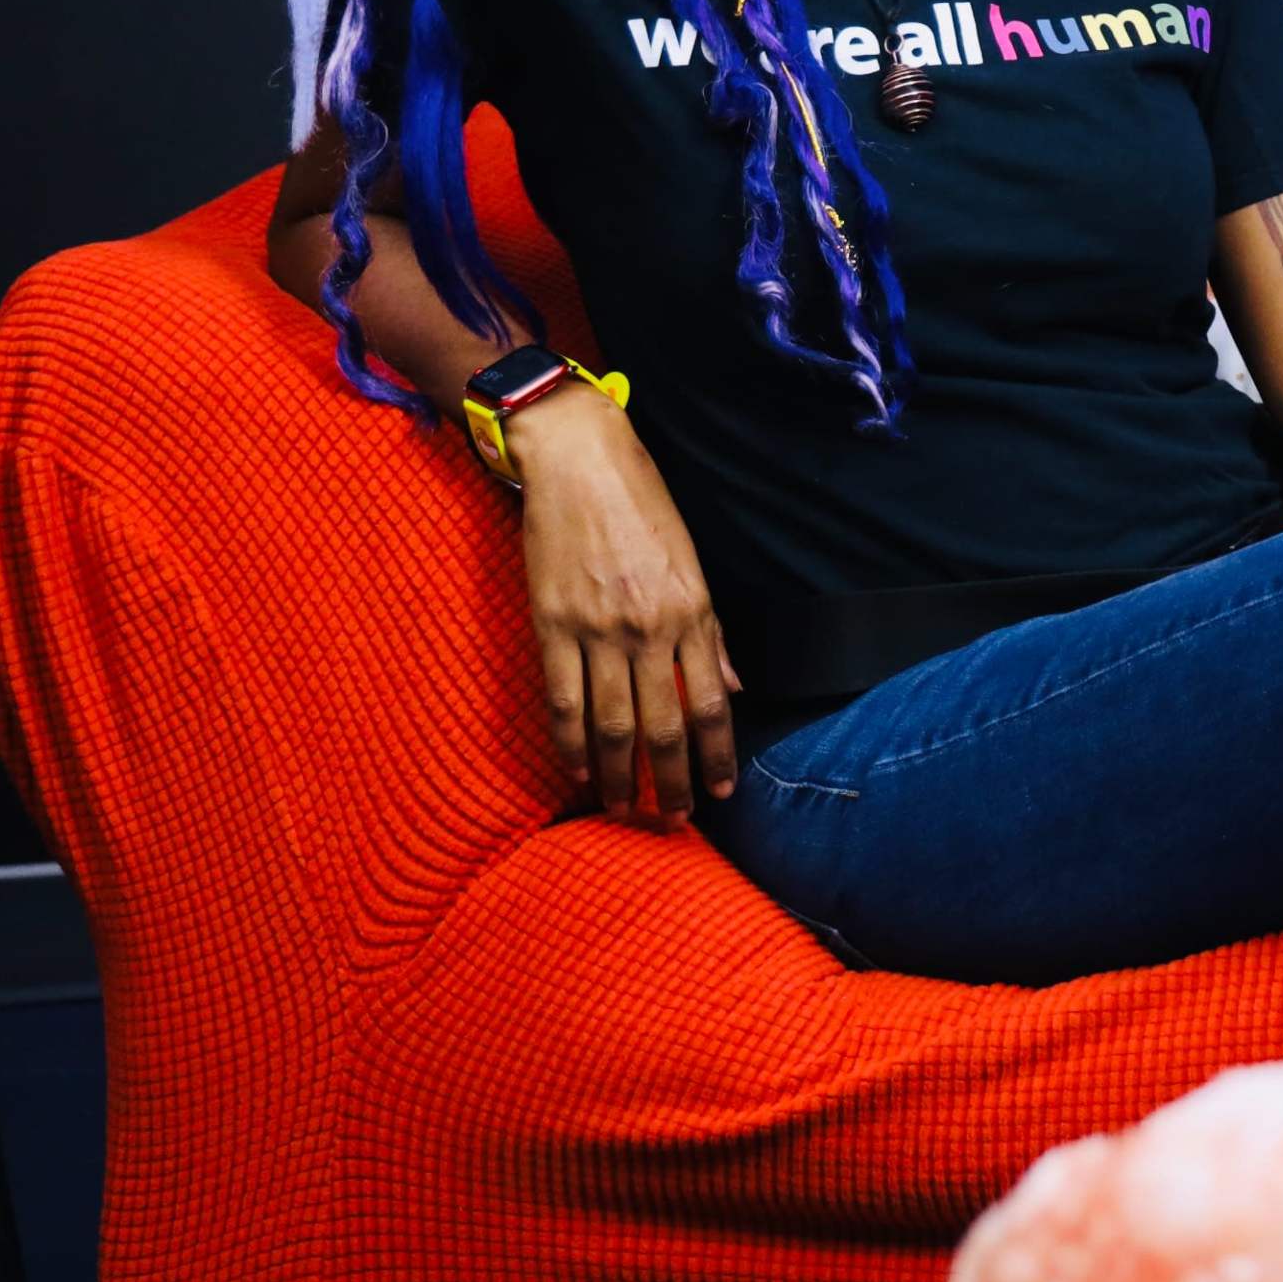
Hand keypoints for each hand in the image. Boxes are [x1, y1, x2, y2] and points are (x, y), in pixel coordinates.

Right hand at [507, 385, 740, 821]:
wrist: (580, 461)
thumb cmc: (642, 506)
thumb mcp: (692, 564)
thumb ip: (710, 633)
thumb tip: (731, 689)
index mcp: (692, 611)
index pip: (712, 703)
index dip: (717, 754)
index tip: (722, 789)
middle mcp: (649, 628)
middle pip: (664, 725)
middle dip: (672, 780)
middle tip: (675, 820)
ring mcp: (597, 629)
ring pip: (612, 723)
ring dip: (620, 775)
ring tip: (626, 809)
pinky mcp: (551, 624)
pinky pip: (561, 699)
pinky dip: (570, 742)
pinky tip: (580, 771)